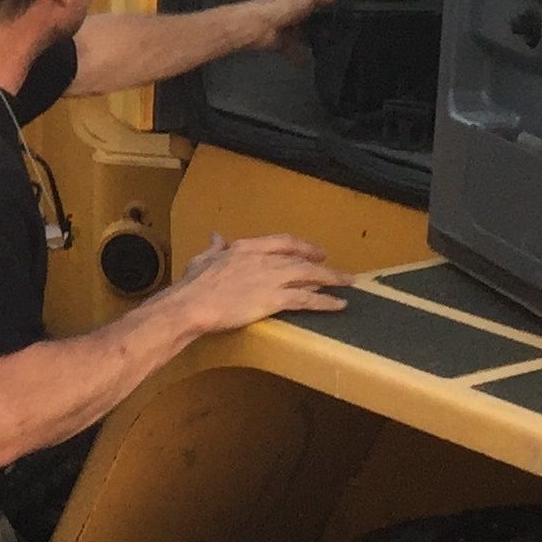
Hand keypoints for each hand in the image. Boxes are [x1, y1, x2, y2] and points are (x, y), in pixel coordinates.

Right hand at [171, 232, 350, 334]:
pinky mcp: (275, 299)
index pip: (282, 242)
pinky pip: (306, 299)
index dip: (301, 246)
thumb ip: (215, 248)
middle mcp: (264, 259)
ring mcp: (272, 278)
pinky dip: (325, 301)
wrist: (194, 303)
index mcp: (247, 248)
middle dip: (321, 262)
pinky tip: (339, 304)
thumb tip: (216, 236)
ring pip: (309, 275)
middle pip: (300, 258)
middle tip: (336, 269)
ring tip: (347, 283)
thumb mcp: (203, 258)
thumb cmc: (194, 284)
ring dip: (331, 279)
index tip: (313, 250)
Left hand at [213, 0, 340, 62]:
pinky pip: (293, 50)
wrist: (258, 26)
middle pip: (307, 18)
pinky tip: (310, 62)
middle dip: (318, 24)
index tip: (338, 10)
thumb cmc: (281, 7)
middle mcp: (289, 11)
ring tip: (328, 48)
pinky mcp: (279, 42)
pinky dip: (300, 56)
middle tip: (336, 32)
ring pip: (301, 34)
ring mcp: (284, 27)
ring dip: (310, 40)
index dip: (323, 2)